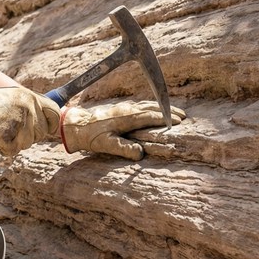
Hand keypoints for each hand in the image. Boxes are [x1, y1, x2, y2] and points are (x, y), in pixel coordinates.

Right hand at [0, 83, 60, 155]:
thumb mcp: (12, 97)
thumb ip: (28, 106)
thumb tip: (43, 120)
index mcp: (30, 97)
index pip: (54, 113)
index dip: (51, 124)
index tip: (46, 129)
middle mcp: (28, 109)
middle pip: (41, 132)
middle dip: (30, 135)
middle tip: (14, 132)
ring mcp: (19, 123)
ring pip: (27, 143)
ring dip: (15, 142)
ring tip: (1, 133)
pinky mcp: (8, 137)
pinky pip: (13, 150)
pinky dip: (4, 148)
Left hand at [60, 101, 186, 159]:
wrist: (75, 125)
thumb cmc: (90, 137)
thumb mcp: (106, 145)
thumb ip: (124, 148)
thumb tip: (141, 153)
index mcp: (126, 118)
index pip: (150, 116)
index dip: (165, 118)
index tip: (178, 121)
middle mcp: (127, 110)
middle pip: (152, 107)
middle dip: (168, 110)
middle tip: (183, 116)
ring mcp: (123, 108)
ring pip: (147, 105)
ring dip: (161, 107)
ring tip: (174, 111)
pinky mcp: (120, 109)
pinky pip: (140, 105)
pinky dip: (152, 107)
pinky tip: (154, 110)